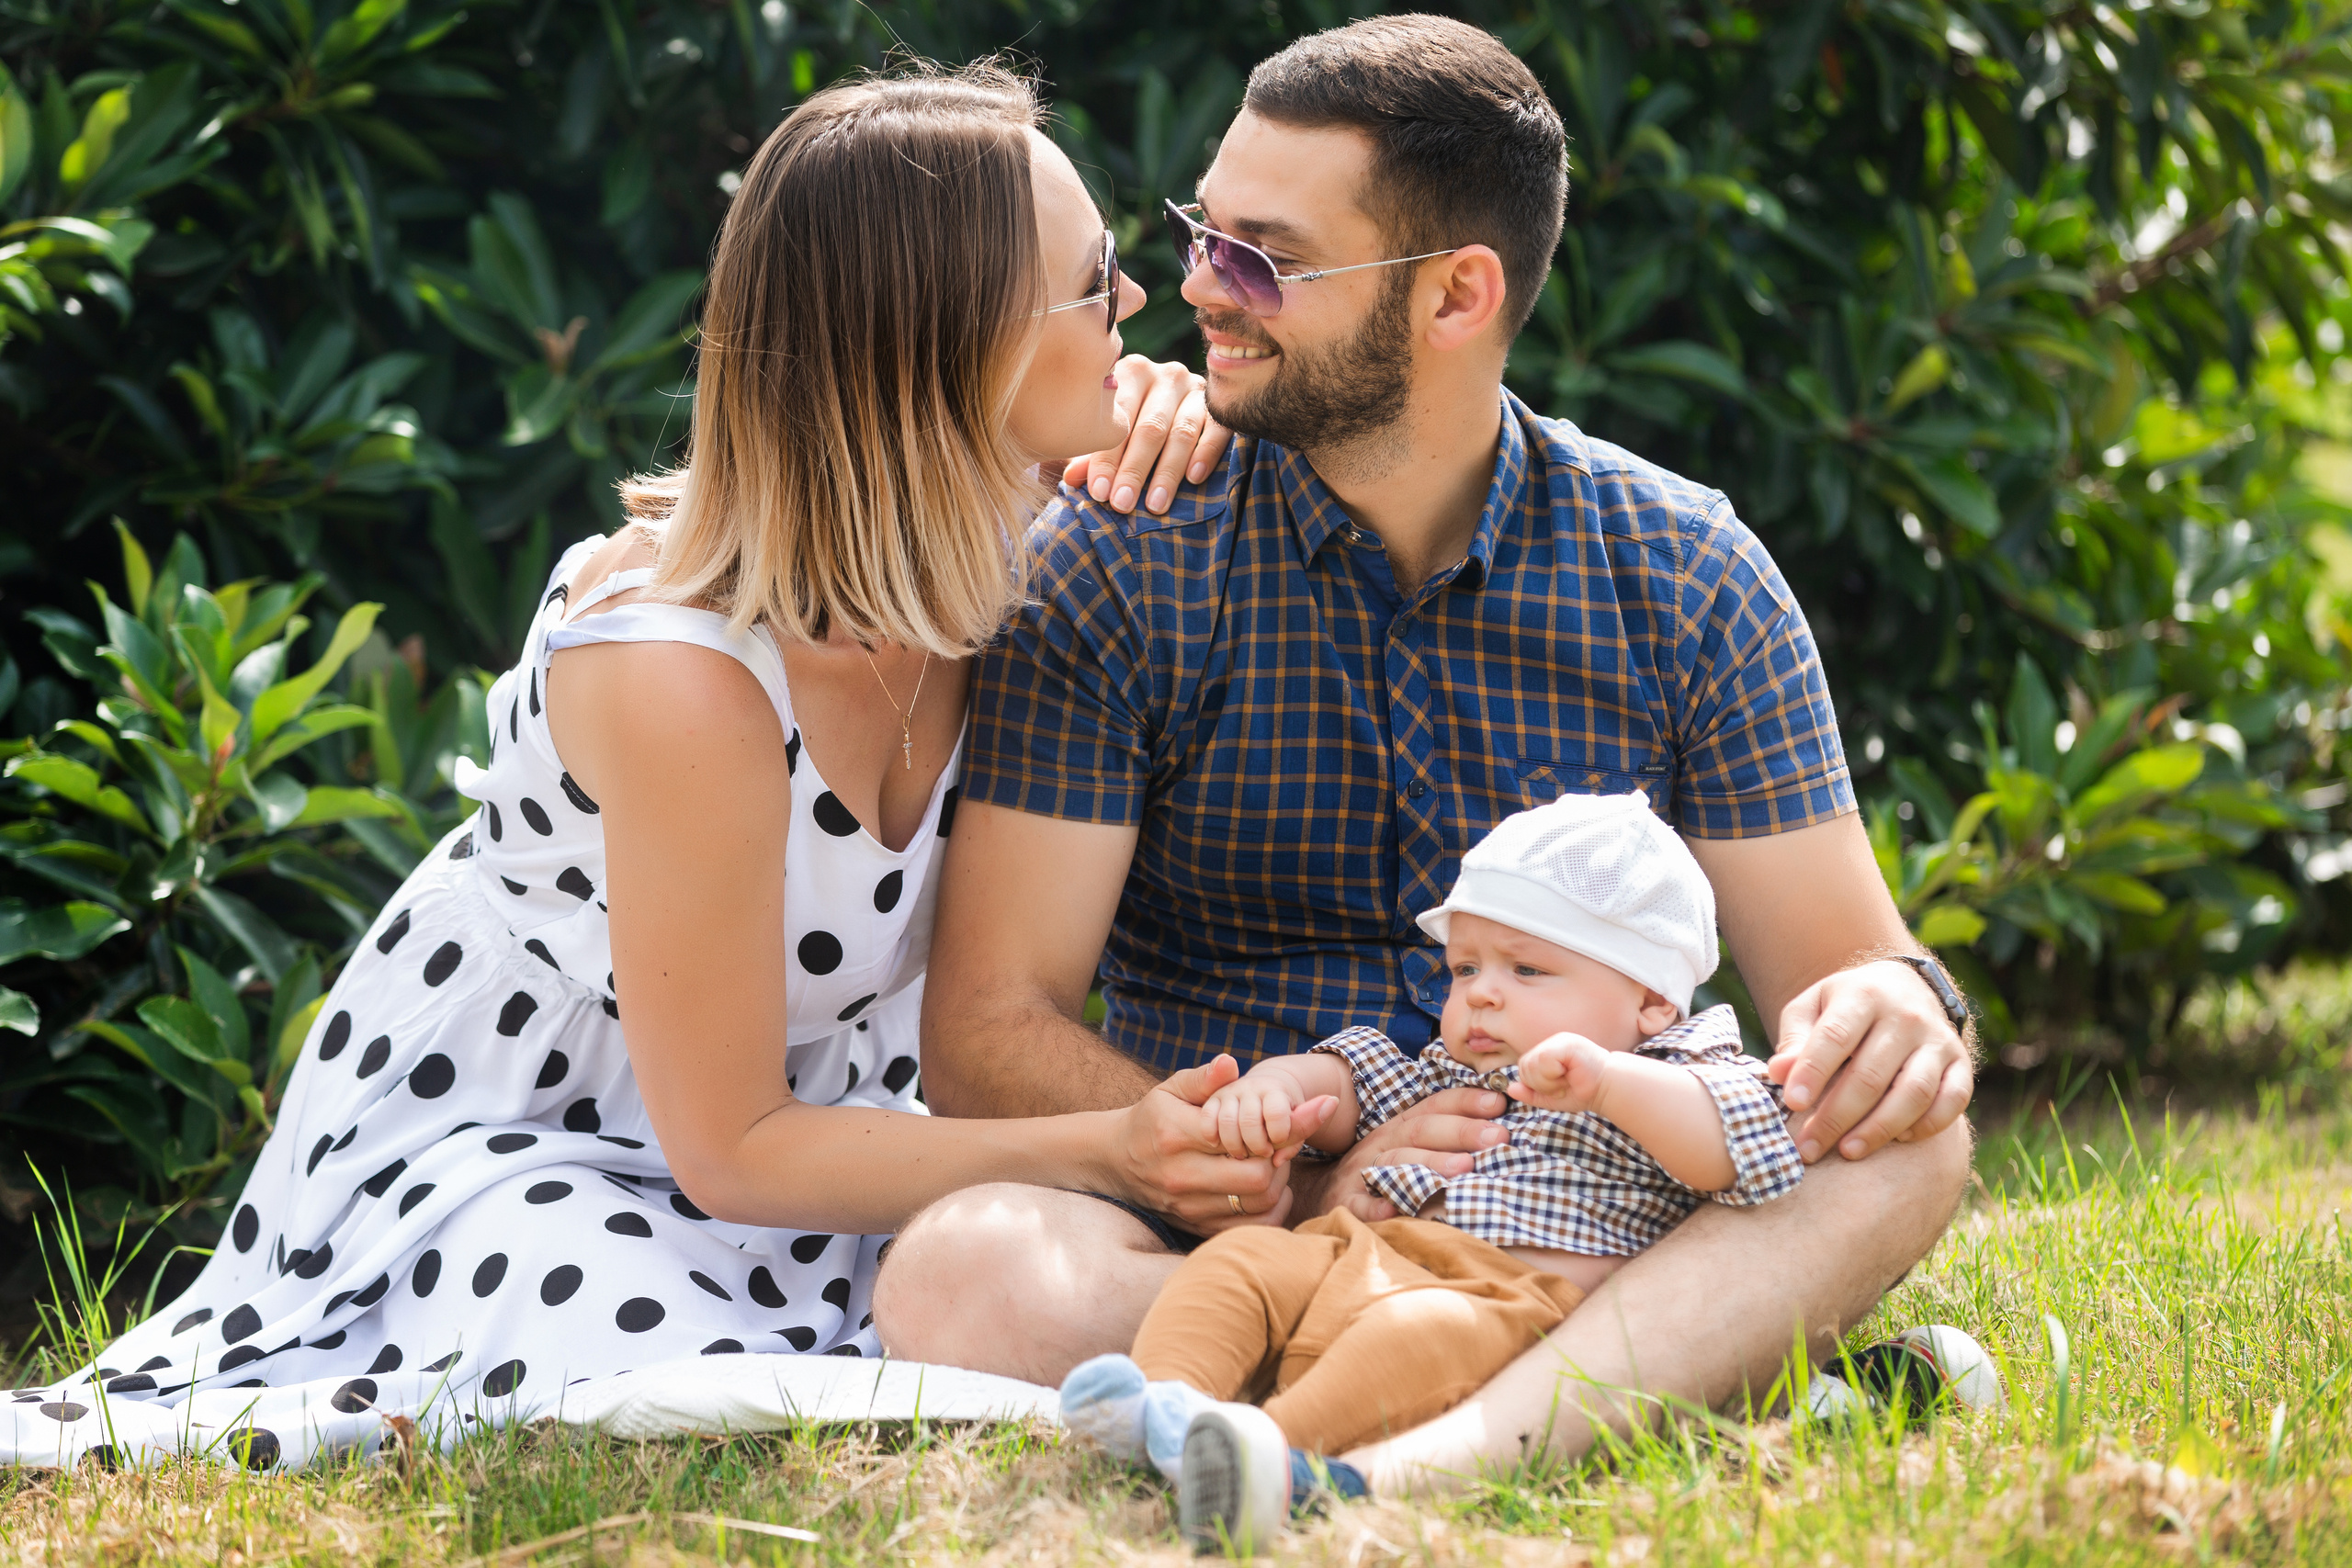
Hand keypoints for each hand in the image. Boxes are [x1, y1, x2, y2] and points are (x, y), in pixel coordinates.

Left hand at [1060, 355, 1230, 514]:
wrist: (1173, 405)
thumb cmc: (1130, 426)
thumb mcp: (1107, 436)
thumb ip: (1091, 455)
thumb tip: (1072, 478)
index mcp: (1130, 374)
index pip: (1119, 420)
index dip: (1108, 458)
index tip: (1100, 492)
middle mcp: (1165, 376)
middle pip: (1149, 428)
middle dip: (1134, 470)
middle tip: (1122, 504)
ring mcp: (1196, 388)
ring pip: (1181, 432)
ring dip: (1167, 472)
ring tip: (1155, 504)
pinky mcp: (1219, 406)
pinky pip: (1216, 429)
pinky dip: (1205, 453)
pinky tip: (1194, 478)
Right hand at [1110, 1055, 1336, 1235]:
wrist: (1115, 1163)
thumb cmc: (1152, 1119)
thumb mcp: (1170, 1090)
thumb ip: (1203, 1079)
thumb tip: (1230, 1063)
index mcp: (1177, 1134)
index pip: (1246, 1137)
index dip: (1282, 1128)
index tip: (1305, 1116)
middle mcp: (1181, 1175)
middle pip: (1259, 1177)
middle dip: (1281, 1158)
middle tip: (1279, 1143)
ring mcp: (1188, 1206)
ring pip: (1259, 1204)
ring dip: (1278, 1183)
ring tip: (1272, 1163)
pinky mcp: (1196, 1228)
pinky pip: (1251, 1228)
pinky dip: (1271, 1211)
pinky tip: (1267, 1190)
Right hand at [1295, 1084, 1509, 1221]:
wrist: (1321, 1197)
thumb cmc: (1379, 1173)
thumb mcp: (1404, 1148)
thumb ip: (1442, 1140)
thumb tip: (1499, 1133)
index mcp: (1398, 1128)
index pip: (1433, 1106)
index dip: (1465, 1101)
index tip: (1499, 1102)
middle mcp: (1381, 1144)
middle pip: (1420, 1131)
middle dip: (1461, 1131)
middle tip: (1498, 1137)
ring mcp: (1361, 1173)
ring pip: (1396, 1163)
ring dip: (1430, 1164)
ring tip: (1464, 1169)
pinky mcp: (1345, 1204)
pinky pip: (1360, 1205)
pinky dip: (1375, 1207)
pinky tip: (1395, 1210)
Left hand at [1509, 1033, 1612, 1113]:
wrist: (1609, 1089)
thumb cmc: (1585, 1092)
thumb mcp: (1553, 1097)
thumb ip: (1531, 1093)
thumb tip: (1510, 1089)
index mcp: (1548, 1052)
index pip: (1524, 1067)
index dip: (1535, 1084)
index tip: (1557, 1089)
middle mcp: (1552, 1043)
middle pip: (1524, 1065)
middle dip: (1540, 1084)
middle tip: (1562, 1086)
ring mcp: (1559, 1041)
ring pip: (1531, 1063)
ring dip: (1547, 1081)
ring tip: (1566, 1081)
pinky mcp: (1566, 1044)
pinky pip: (1543, 1060)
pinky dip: (1552, 1075)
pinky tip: (1568, 1076)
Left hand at [1767, 958, 1973, 1163]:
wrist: (1903, 988)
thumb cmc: (1844, 1007)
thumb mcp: (1811, 1009)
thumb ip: (1795, 1040)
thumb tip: (1777, 1073)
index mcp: (1863, 996)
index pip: (1835, 1037)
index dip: (1812, 1072)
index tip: (1792, 1103)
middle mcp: (1906, 1016)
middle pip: (1871, 1074)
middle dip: (1836, 1117)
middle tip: (1808, 1147)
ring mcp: (1938, 1040)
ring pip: (1914, 1092)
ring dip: (1879, 1129)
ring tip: (1847, 1152)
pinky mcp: (1961, 1063)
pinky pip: (1953, 1101)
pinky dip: (1928, 1125)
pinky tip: (1898, 1139)